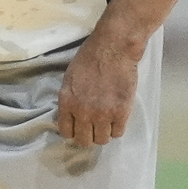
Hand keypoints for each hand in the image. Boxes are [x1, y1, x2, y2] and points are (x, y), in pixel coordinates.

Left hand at [55, 31, 141, 146]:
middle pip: (84, 140)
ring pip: (102, 139)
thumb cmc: (90, 57)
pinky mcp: (121, 112)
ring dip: (104, 132)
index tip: (80, 127)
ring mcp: (103, 114)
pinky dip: (118, 127)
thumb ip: (69, 100)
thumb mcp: (69, 79)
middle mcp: (83, 112)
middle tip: (95, 127)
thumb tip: (70, 116)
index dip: (74, 131)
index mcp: (67, 102)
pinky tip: (118, 117)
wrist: (113, 48)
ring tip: (108, 121)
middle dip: (89, 135)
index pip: (66, 132)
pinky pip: (118, 133)